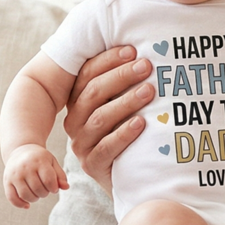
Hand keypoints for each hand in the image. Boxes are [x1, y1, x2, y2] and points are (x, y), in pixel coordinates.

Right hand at [3, 144, 67, 208]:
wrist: (21, 150)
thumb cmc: (40, 159)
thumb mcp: (52, 162)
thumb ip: (60, 175)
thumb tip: (66, 187)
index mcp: (39, 161)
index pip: (49, 181)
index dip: (54, 188)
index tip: (54, 188)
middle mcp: (25, 167)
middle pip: (38, 189)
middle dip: (45, 193)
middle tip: (45, 190)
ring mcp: (14, 174)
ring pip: (25, 195)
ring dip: (34, 199)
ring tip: (37, 194)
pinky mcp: (7, 181)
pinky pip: (12, 198)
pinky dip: (20, 204)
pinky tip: (27, 205)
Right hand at [64, 45, 154, 182]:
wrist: (131, 176)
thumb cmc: (130, 132)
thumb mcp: (123, 105)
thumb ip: (124, 83)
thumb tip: (143, 48)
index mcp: (78, 101)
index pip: (86, 74)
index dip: (108, 60)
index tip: (133, 50)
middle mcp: (75, 121)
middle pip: (93, 93)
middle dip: (121, 76)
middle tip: (146, 66)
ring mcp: (81, 144)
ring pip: (99, 118)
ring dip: (126, 102)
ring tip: (149, 91)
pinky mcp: (92, 166)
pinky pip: (106, 148)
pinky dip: (124, 134)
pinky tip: (142, 123)